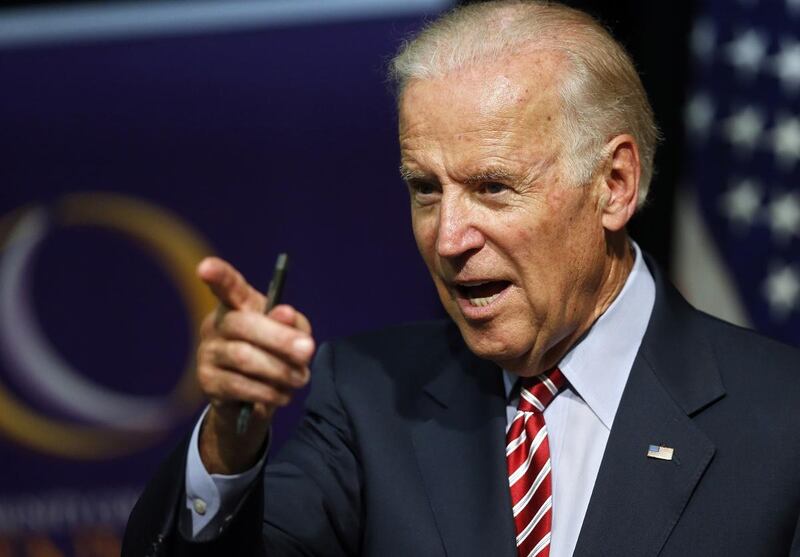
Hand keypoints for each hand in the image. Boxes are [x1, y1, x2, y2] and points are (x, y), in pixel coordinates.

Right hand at [194, 257, 314, 473]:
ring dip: (279, 370)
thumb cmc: (276, 354)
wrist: (256, 397)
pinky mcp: (208, 382)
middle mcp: (216, 324)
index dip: (218, 275)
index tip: (205, 268)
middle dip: (280, 338)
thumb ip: (292, 323)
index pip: (227, 286)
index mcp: (237, 304)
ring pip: (243, 357)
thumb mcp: (293, 334)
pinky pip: (240, 386)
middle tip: (308, 350)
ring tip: (300, 378)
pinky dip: (268, 392)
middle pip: (242, 324)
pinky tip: (283, 394)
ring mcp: (208, 353)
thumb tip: (284, 314)